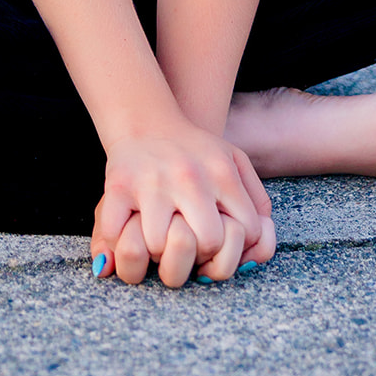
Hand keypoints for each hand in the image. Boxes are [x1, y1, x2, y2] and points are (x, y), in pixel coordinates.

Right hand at [90, 124, 275, 286]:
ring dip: (156, 251)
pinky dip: (118, 243)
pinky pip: (116, 234)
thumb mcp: (235, 161)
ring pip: (158, 246)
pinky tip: (129, 233)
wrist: (147, 120)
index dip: (234, 247)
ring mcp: (152, 182)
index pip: (245, 233)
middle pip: (206, 243)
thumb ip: (257, 200)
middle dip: (198, 255)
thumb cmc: (195, 151)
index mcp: (221, 173)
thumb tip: (259, 247)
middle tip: (186, 247)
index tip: (216, 244)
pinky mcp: (117, 185)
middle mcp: (189, 177)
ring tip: (158, 239)